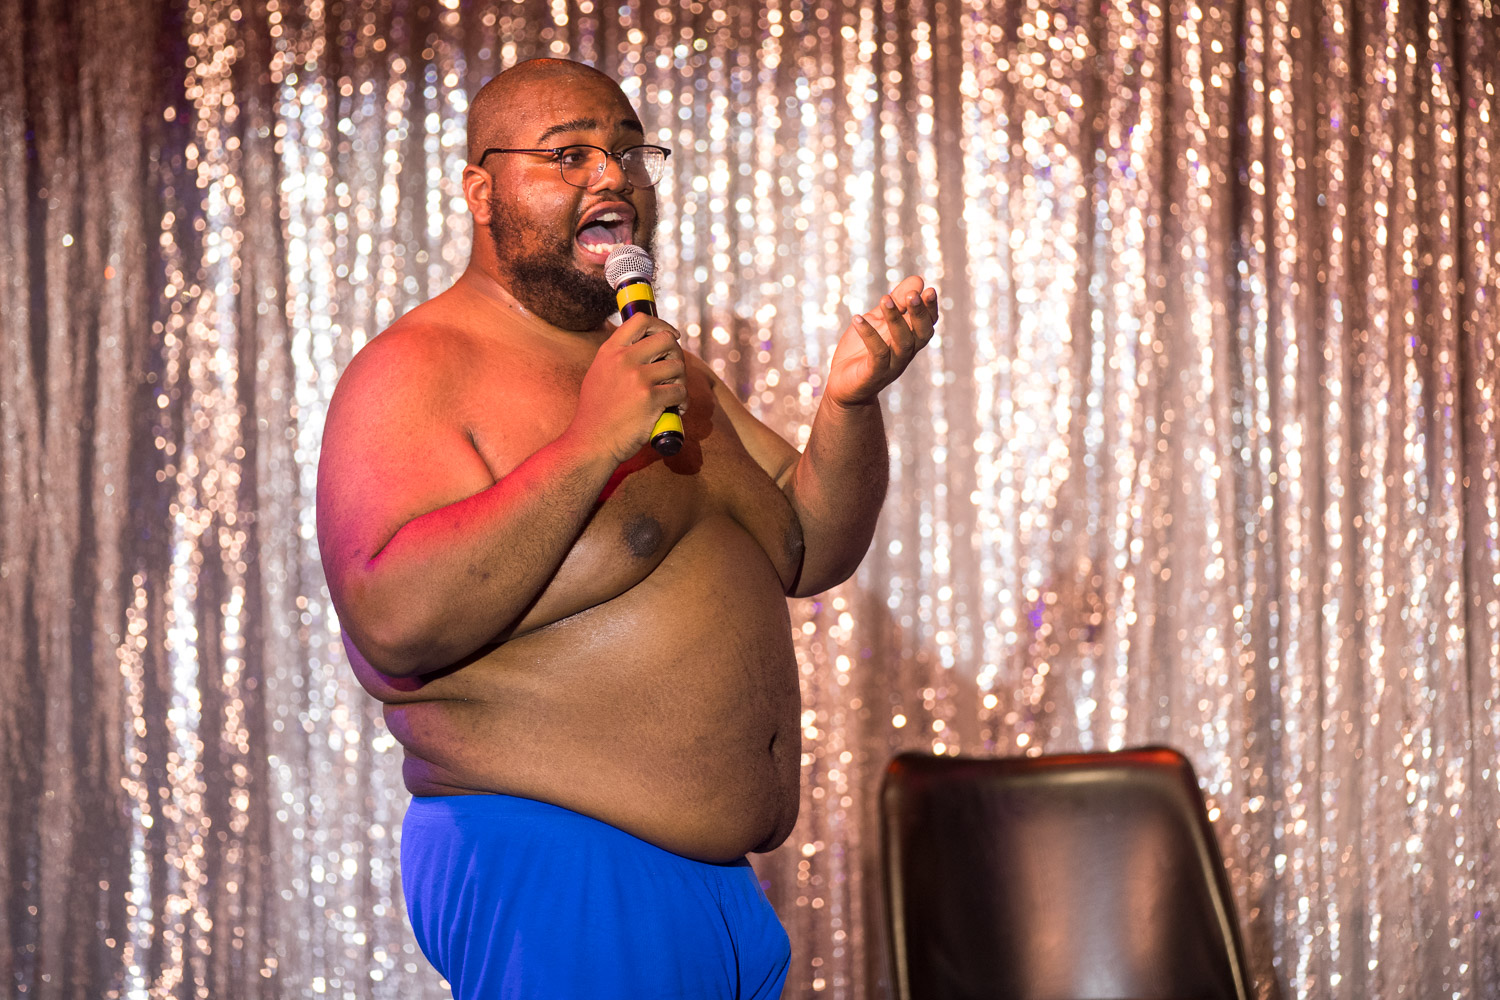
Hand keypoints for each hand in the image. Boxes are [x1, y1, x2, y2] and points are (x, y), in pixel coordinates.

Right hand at [568, 314, 688, 463]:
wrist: (591, 442)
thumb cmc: (597, 413)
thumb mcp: (598, 374)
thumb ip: (617, 358)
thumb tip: (643, 346)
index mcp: (610, 351)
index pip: (641, 320)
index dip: (662, 325)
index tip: (671, 335)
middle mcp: (624, 360)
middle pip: (666, 340)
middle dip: (676, 355)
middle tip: (673, 372)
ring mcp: (638, 378)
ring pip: (678, 366)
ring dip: (681, 381)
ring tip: (673, 395)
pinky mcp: (651, 399)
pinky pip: (680, 391)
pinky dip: (682, 402)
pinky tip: (676, 410)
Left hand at [824, 275, 938, 407]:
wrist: (842, 385)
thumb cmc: (861, 351)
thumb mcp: (878, 321)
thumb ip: (895, 301)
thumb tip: (918, 280)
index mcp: (909, 340)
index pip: (927, 323)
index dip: (930, 308)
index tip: (928, 290)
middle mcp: (905, 354)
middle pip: (921, 334)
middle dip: (919, 313)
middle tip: (913, 294)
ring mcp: (891, 365)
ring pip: (902, 342)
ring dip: (895, 319)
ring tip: (884, 298)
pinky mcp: (874, 374)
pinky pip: (877, 354)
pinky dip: (869, 335)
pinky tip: (857, 318)